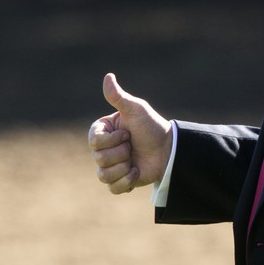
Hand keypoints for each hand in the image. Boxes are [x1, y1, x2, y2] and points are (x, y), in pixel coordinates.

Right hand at [88, 73, 172, 193]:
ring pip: (103, 175)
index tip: (128, 133)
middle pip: (99, 158)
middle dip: (121, 153)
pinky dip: (126, 182)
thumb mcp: (136, 110)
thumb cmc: (152, 126)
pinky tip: (137, 172)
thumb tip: (108, 76)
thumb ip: (119, 96)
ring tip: (135, 160)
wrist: (169, 149)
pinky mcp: (120, 180)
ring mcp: (111, 165)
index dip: (112, 140)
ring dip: (124, 167)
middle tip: (134, 146)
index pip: (94, 141)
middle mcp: (104, 149)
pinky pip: (112, 188)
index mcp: (103, 132)